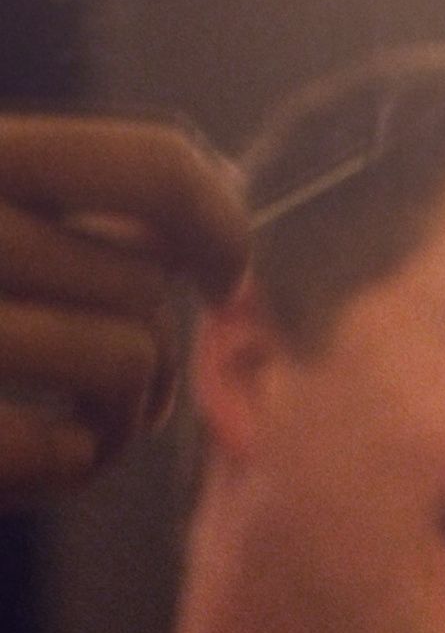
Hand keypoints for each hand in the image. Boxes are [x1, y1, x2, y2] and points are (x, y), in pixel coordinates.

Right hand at [0, 111, 249, 505]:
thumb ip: (61, 209)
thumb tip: (224, 218)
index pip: (147, 165)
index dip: (217, 223)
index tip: (222, 274)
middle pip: (143, 283)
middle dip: (155, 350)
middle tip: (120, 391)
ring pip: (124, 357)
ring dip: (126, 414)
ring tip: (83, 427)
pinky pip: (58, 447)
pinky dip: (68, 466)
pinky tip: (32, 461)